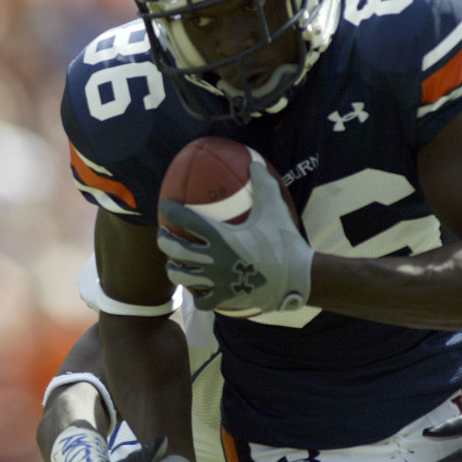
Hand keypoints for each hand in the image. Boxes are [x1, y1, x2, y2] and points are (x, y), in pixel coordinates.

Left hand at [157, 162, 312, 312]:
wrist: (298, 277)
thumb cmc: (285, 241)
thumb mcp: (275, 209)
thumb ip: (263, 184)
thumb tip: (254, 162)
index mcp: (222, 236)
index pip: (186, 220)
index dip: (171, 211)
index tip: (165, 205)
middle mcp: (214, 259)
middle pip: (175, 250)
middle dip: (164, 241)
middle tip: (163, 235)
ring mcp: (217, 281)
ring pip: (181, 277)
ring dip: (174, 269)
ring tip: (173, 265)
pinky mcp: (225, 298)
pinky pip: (200, 300)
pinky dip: (195, 295)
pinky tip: (196, 290)